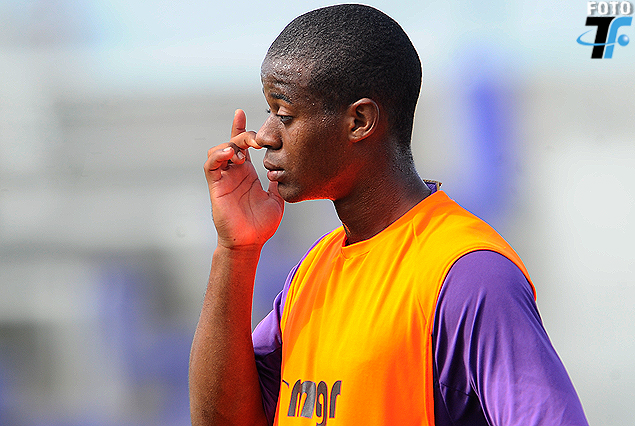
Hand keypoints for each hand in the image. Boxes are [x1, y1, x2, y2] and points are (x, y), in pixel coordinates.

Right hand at [204, 109, 283, 248]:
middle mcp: (234, 173)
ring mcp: (224, 179)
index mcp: (247, 173)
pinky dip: (217, 156)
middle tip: (257, 140)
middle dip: (243, 135)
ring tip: (243, 151)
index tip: (242, 112)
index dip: (241, 128)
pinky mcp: (216, 187)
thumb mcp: (277, 198)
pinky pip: (210, 166)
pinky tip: (230, 155)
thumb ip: (279, 181)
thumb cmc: (262, 224)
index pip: (243, 146)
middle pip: (232, 143)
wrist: (250, 243)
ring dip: (230, 145)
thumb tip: (289, 167)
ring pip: (218, 151)